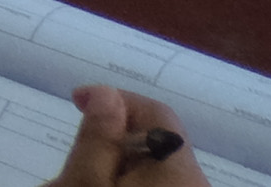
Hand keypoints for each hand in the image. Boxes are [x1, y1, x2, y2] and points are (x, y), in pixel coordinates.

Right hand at [44, 87, 208, 186]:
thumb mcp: (85, 182)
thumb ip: (96, 139)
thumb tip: (106, 93)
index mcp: (176, 166)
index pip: (155, 112)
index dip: (114, 98)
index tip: (76, 101)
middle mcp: (195, 180)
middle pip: (153, 140)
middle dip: (111, 138)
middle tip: (75, 153)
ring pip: (153, 165)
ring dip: (117, 164)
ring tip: (82, 176)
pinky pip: (157, 184)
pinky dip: (129, 181)